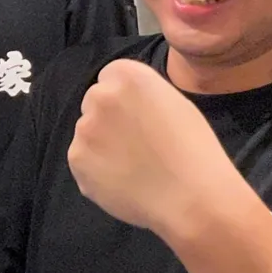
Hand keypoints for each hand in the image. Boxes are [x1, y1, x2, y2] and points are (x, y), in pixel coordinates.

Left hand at [66, 59, 249, 240]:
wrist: (191, 197)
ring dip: (101, 144)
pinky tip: (123, 181)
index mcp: (128, 76)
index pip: (111, 76)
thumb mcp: (173, 103)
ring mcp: (84, 129)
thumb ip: (142, 96)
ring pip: (87, 133)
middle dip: (109, 118)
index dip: (125, 98)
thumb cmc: (194, 150)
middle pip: (95, 102)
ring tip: (132, 167)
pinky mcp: (77, 160)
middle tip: (134, 143)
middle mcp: (101, 96)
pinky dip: (96, 170)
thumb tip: (126, 106)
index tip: (138, 116)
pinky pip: (83, 160)